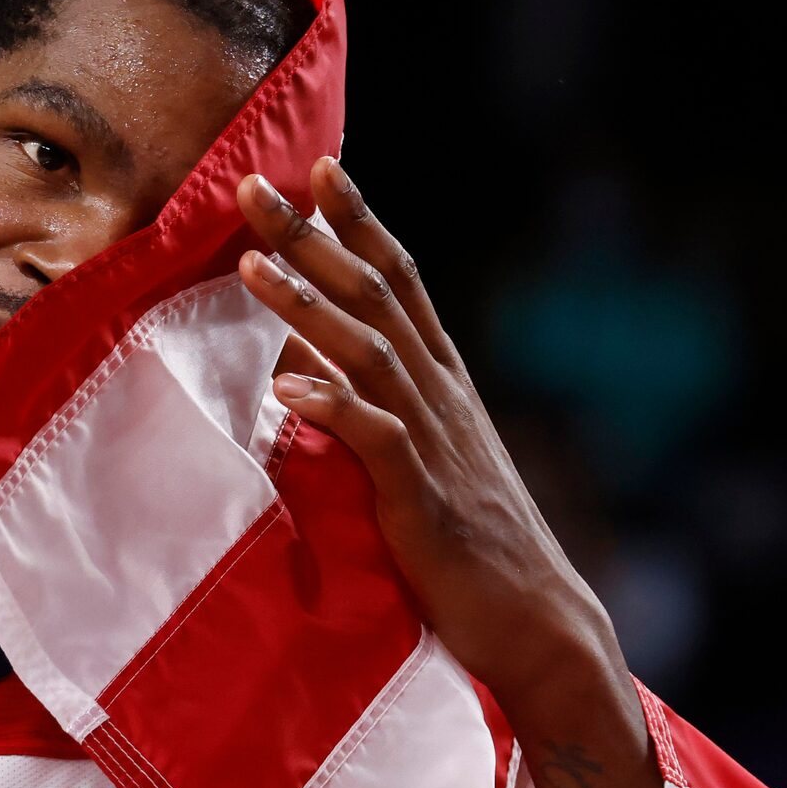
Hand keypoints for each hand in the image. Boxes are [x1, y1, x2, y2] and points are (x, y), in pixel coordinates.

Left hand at [233, 159, 622, 718]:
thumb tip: (310, 363)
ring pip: (368, 351)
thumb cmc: (471, 546)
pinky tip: (287, 384)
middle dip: (312, 236)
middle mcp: (441, 395)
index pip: (401, 279)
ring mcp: (434, 442)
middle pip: (374, 294)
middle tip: (254, 185)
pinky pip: (375, 438)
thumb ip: (378, 406)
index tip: (320, 165)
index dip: (359, 221)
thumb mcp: (424, 459)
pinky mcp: (420, 497)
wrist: (537, 621)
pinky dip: (332, 405)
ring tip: (249, 264)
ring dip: (305, 304)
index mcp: (443, 381)